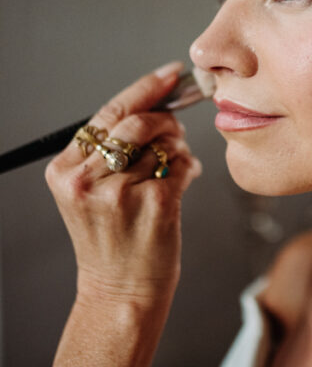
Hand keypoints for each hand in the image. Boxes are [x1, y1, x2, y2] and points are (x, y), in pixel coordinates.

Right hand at [45, 62, 201, 309]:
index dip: (145, 89)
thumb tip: (159, 101)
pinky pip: (183, 164)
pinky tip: (184, 180)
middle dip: (166, 120)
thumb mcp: (91, 192)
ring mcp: (119, 193)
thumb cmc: (113, 240)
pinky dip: (189, 167)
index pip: (109, 114)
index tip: (170, 73)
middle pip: (138, 123)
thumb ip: (112, 149)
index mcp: (65, 171)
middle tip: (176, 130)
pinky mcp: (154, 204)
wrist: (120, 293)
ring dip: (178, 149)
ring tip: (174, 168)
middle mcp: (86, 180)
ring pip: (165, 143)